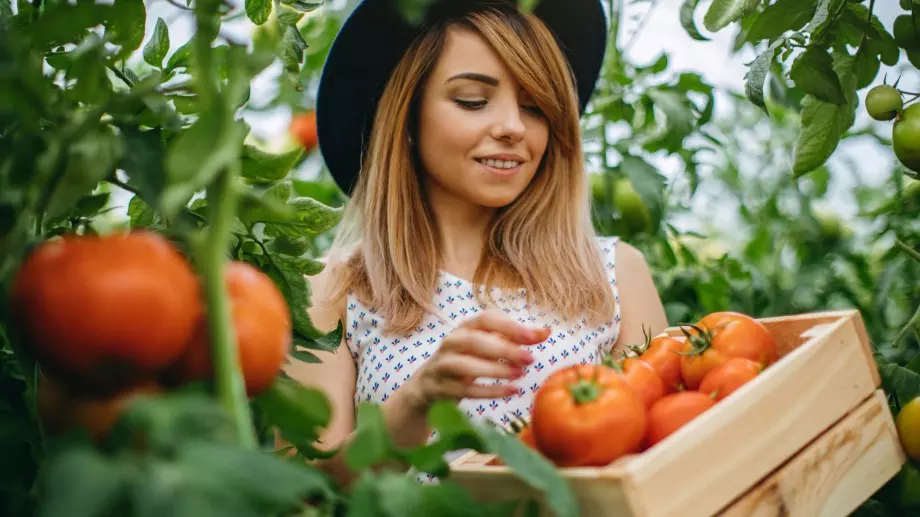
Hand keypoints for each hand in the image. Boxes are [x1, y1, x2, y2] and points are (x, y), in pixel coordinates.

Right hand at [401, 310, 550, 413]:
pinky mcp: (439, 388)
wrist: (427, 386)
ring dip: (494, 370)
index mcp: (465, 328)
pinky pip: (464, 390)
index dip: (510, 326)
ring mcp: (442, 365)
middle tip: (530, 359)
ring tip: (520, 375)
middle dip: (503, 349)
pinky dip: (489, 391)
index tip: (535, 336)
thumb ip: (515, 338)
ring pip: (464, 365)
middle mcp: (451, 342)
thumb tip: (546, 331)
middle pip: (473, 340)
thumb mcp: (488, 346)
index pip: (486, 318)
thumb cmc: (465, 361)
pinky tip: (511, 391)